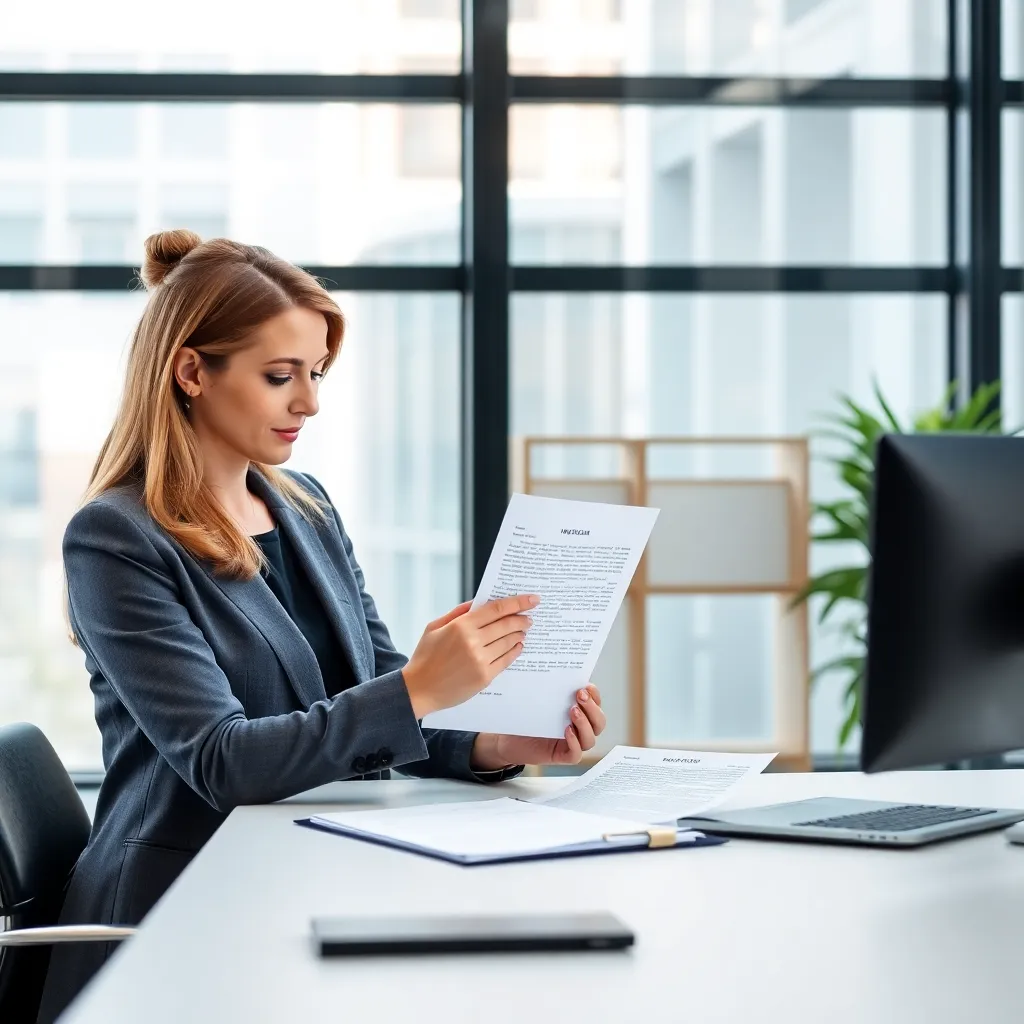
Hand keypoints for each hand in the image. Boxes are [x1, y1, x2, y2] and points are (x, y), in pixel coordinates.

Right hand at [402, 595, 537, 717]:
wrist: (419, 689)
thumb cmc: (425, 657)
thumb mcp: (435, 627)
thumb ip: (457, 612)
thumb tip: (479, 602)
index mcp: (461, 625)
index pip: (497, 609)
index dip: (518, 602)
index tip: (532, 599)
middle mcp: (473, 641)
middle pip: (507, 625)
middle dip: (522, 619)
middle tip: (529, 617)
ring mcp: (480, 660)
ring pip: (509, 642)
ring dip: (519, 634)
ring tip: (523, 630)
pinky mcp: (484, 677)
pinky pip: (506, 660)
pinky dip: (515, 651)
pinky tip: (517, 646)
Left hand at [471, 684, 606, 769]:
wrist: (507, 737)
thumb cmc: (526, 715)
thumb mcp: (540, 698)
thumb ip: (551, 688)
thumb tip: (558, 668)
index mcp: (578, 711)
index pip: (596, 704)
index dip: (595, 696)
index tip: (587, 685)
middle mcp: (579, 728)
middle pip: (599, 722)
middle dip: (592, 708)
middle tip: (580, 695)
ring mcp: (572, 743)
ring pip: (590, 739)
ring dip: (584, 724)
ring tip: (572, 711)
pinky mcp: (561, 756)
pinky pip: (576, 754)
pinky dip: (574, 743)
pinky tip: (567, 731)